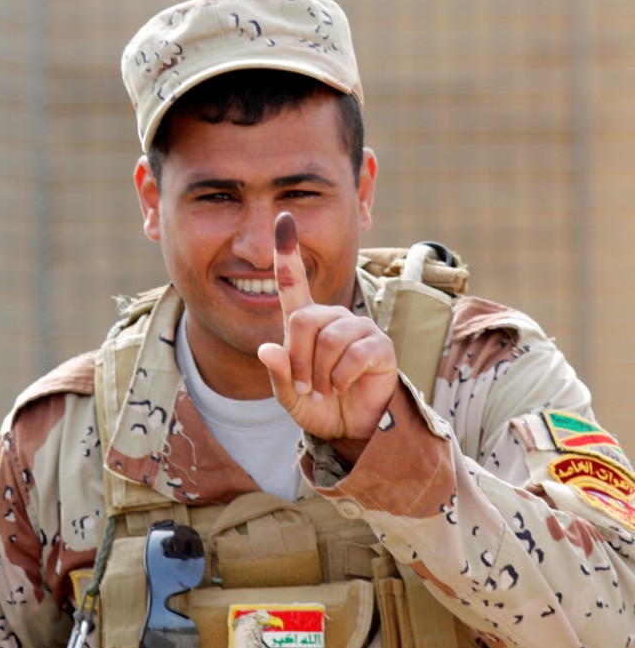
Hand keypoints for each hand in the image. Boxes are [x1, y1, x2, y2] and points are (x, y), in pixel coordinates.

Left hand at [258, 212, 397, 453]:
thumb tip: (267, 349)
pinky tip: (343, 386)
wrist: (353, 429)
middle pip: (304, 319)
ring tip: (325, 389)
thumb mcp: (289, 395)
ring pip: (328, 338)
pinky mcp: (380, 345)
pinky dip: (341, 377)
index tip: (283, 218)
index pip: (293, 283)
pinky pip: (353, 354)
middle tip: (304, 386)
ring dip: (320, 373)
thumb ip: (278, 373)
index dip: (287, 253)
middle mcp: (332, 319)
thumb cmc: (321, 407)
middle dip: (298, 359)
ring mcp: (359, 329)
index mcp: (307, 323)